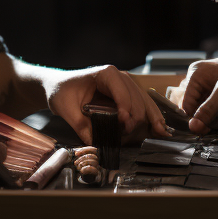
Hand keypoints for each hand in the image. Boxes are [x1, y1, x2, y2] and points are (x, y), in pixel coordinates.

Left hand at [45, 65, 167, 144]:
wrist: (59, 85)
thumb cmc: (61, 91)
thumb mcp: (66, 109)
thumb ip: (80, 126)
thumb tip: (95, 144)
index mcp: (106, 74)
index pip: (122, 92)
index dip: (125, 109)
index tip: (124, 125)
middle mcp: (119, 76)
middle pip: (136, 97)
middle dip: (136, 117)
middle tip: (128, 134)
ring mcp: (125, 84)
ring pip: (144, 100)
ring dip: (150, 116)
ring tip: (159, 132)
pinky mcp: (126, 93)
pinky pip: (142, 103)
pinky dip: (151, 114)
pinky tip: (159, 126)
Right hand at [175, 42, 217, 133]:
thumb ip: (208, 109)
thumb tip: (192, 126)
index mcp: (196, 73)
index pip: (185, 103)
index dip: (192, 118)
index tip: (202, 130)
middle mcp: (199, 78)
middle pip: (190, 105)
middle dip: (196, 118)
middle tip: (207, 129)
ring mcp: (208, 85)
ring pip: (198, 107)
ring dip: (203, 118)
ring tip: (211, 125)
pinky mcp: (216, 91)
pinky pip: (207, 106)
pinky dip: (209, 115)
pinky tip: (215, 120)